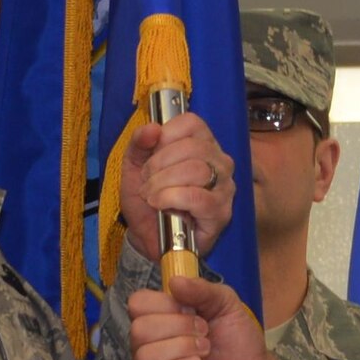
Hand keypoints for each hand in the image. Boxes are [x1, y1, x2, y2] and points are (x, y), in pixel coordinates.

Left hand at [121, 111, 235, 261]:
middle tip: (146, 181)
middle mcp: (219, 161)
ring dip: (163, 183)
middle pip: (193, 147)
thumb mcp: (134, 166)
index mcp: (202, 143)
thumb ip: (139, 143)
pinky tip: (160, 205)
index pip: (192, 123)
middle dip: (159, 164)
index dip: (166, 136)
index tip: (152, 154)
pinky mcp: (221, 211)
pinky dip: (171, 198)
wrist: (147, 236)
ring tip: (151, 195)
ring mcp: (225, 187)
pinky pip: (198, 197)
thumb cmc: (147, 198)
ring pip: (196, 170)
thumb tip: (152, 128)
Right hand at [129, 274, 280, 359]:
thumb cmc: (238, 341)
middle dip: (178, 328)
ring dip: (182, 350)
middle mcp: (149, 345)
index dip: (164, 304)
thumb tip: (175, 281)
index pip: (137, 303)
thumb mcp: (227, 305)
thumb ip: (203, 289)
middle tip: (205, 334)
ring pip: (145, 356)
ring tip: (204, 352)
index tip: (192, 310)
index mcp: (160, 319)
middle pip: (139, 329)